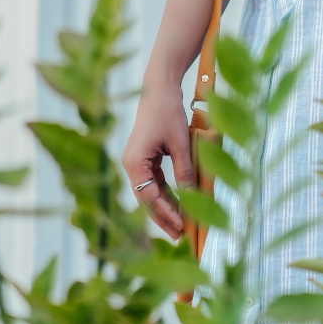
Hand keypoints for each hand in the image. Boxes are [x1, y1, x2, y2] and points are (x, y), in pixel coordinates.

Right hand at [121, 78, 191, 238]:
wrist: (159, 88)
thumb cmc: (168, 112)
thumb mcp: (180, 143)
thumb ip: (184, 171)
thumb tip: (192, 198)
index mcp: (134, 162)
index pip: (149, 197)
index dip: (166, 213)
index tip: (182, 226)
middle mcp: (130, 164)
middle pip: (146, 199)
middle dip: (163, 217)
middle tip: (180, 235)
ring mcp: (136, 161)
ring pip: (149, 193)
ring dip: (164, 208)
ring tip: (180, 225)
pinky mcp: (143, 157)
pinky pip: (153, 182)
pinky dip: (165, 194)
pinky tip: (177, 205)